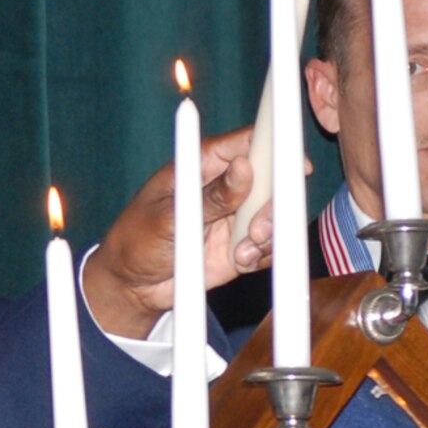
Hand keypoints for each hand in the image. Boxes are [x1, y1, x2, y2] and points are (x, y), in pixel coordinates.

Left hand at [81, 125, 287, 338]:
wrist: (132, 286)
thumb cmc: (137, 240)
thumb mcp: (168, 219)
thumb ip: (210, 198)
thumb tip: (245, 167)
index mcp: (203, 165)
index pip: (247, 141)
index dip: (276, 145)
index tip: (296, 164)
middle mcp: (226, 187)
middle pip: (271, 179)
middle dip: (274, 204)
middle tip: (257, 229)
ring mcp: (236, 216)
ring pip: (276, 215)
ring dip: (269, 234)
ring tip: (244, 251)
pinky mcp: (242, 245)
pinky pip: (269, 246)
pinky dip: (263, 255)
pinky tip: (240, 261)